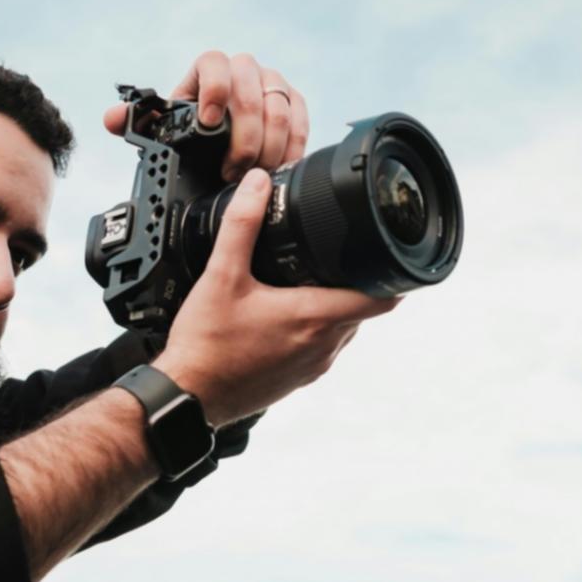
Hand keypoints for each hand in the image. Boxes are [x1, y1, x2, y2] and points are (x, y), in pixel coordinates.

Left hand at [104, 51, 309, 181]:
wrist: (224, 140)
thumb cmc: (192, 131)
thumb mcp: (164, 128)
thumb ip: (138, 122)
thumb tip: (112, 119)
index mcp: (209, 68)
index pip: (214, 62)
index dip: (214, 89)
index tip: (209, 123)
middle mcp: (244, 69)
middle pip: (252, 92)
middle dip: (244, 136)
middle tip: (231, 170)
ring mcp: (272, 83)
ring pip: (280, 108)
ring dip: (268, 146)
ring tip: (253, 175)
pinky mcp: (294, 102)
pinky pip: (301, 119)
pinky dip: (292, 147)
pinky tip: (279, 168)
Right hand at [151, 168, 400, 426]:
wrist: (188, 396)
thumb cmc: (206, 345)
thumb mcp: (221, 275)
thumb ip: (241, 224)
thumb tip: (257, 185)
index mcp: (314, 318)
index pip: (381, 300)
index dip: (393, 276)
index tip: (388, 254)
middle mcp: (322, 346)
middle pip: (362, 310)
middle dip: (355, 283)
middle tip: (339, 256)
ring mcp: (312, 367)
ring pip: (342, 329)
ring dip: (334, 306)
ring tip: (309, 281)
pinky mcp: (297, 380)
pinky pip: (321, 348)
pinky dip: (315, 328)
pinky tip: (285, 314)